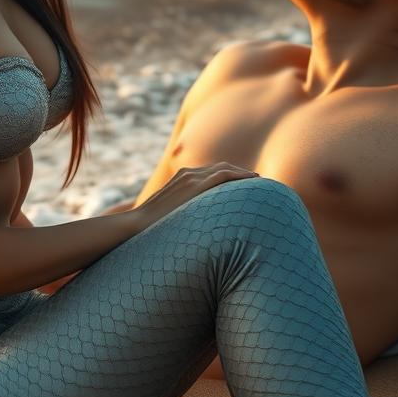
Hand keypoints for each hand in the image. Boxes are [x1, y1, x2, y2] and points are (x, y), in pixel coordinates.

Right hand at [130, 162, 259, 231]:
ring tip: (260, 182)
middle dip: (240, 174)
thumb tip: (193, 229)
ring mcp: (190, 177)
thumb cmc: (150, 227)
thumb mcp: (170, 217)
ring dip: (243, 174)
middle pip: (221, 167)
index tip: (245, 186)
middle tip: (258, 182)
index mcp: (182, 178)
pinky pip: (223, 175)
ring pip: (225, 169)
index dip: (230, 177)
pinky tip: (253, 181)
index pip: (212, 172)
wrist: (136, 223)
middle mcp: (187, 173)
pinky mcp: (194, 185)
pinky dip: (240, 175)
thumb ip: (183, 215)